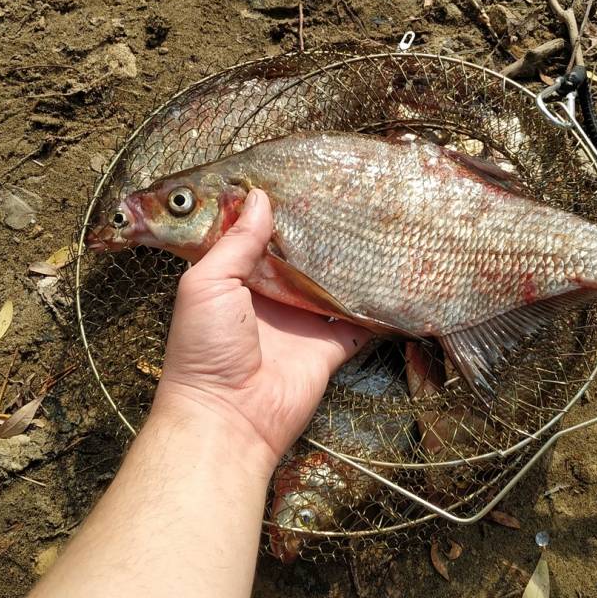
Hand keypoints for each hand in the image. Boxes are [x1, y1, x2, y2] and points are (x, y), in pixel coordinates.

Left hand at [150, 189, 369, 470]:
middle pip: (302, 258)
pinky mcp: (329, 347)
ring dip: (348, 264)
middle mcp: (273, 297)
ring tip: (372, 228)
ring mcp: (303, 322)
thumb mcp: (208, 284)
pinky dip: (374, 307)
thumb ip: (236, 242)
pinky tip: (391, 278)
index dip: (276, 212)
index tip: (299, 180)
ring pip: (332, 284)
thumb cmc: (205, 349)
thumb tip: (259, 196)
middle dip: (319, 234)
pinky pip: (358, 323)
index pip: (260, 236)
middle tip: (345, 198)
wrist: (229, 417)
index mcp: (238, 279)